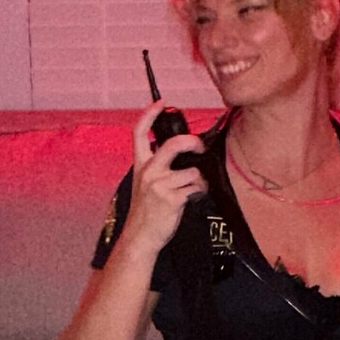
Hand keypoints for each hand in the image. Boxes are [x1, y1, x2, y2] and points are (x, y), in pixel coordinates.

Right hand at [124, 100, 207, 255]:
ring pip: (192, 172)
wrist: (140, 236)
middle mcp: (148, 171)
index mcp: (140, 165)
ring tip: (195, 189)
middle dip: (192, 142)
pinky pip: (196, 188)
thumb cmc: (146, 210)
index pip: (139, 133)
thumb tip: (184, 154)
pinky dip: (200, 192)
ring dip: (200, 180)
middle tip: (199, 148)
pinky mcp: (171, 199)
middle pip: (174, 144)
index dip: (150, 114)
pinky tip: (193, 198)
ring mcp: (159, 185)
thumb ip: (158, 166)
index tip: (161, 103)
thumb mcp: (144, 183)